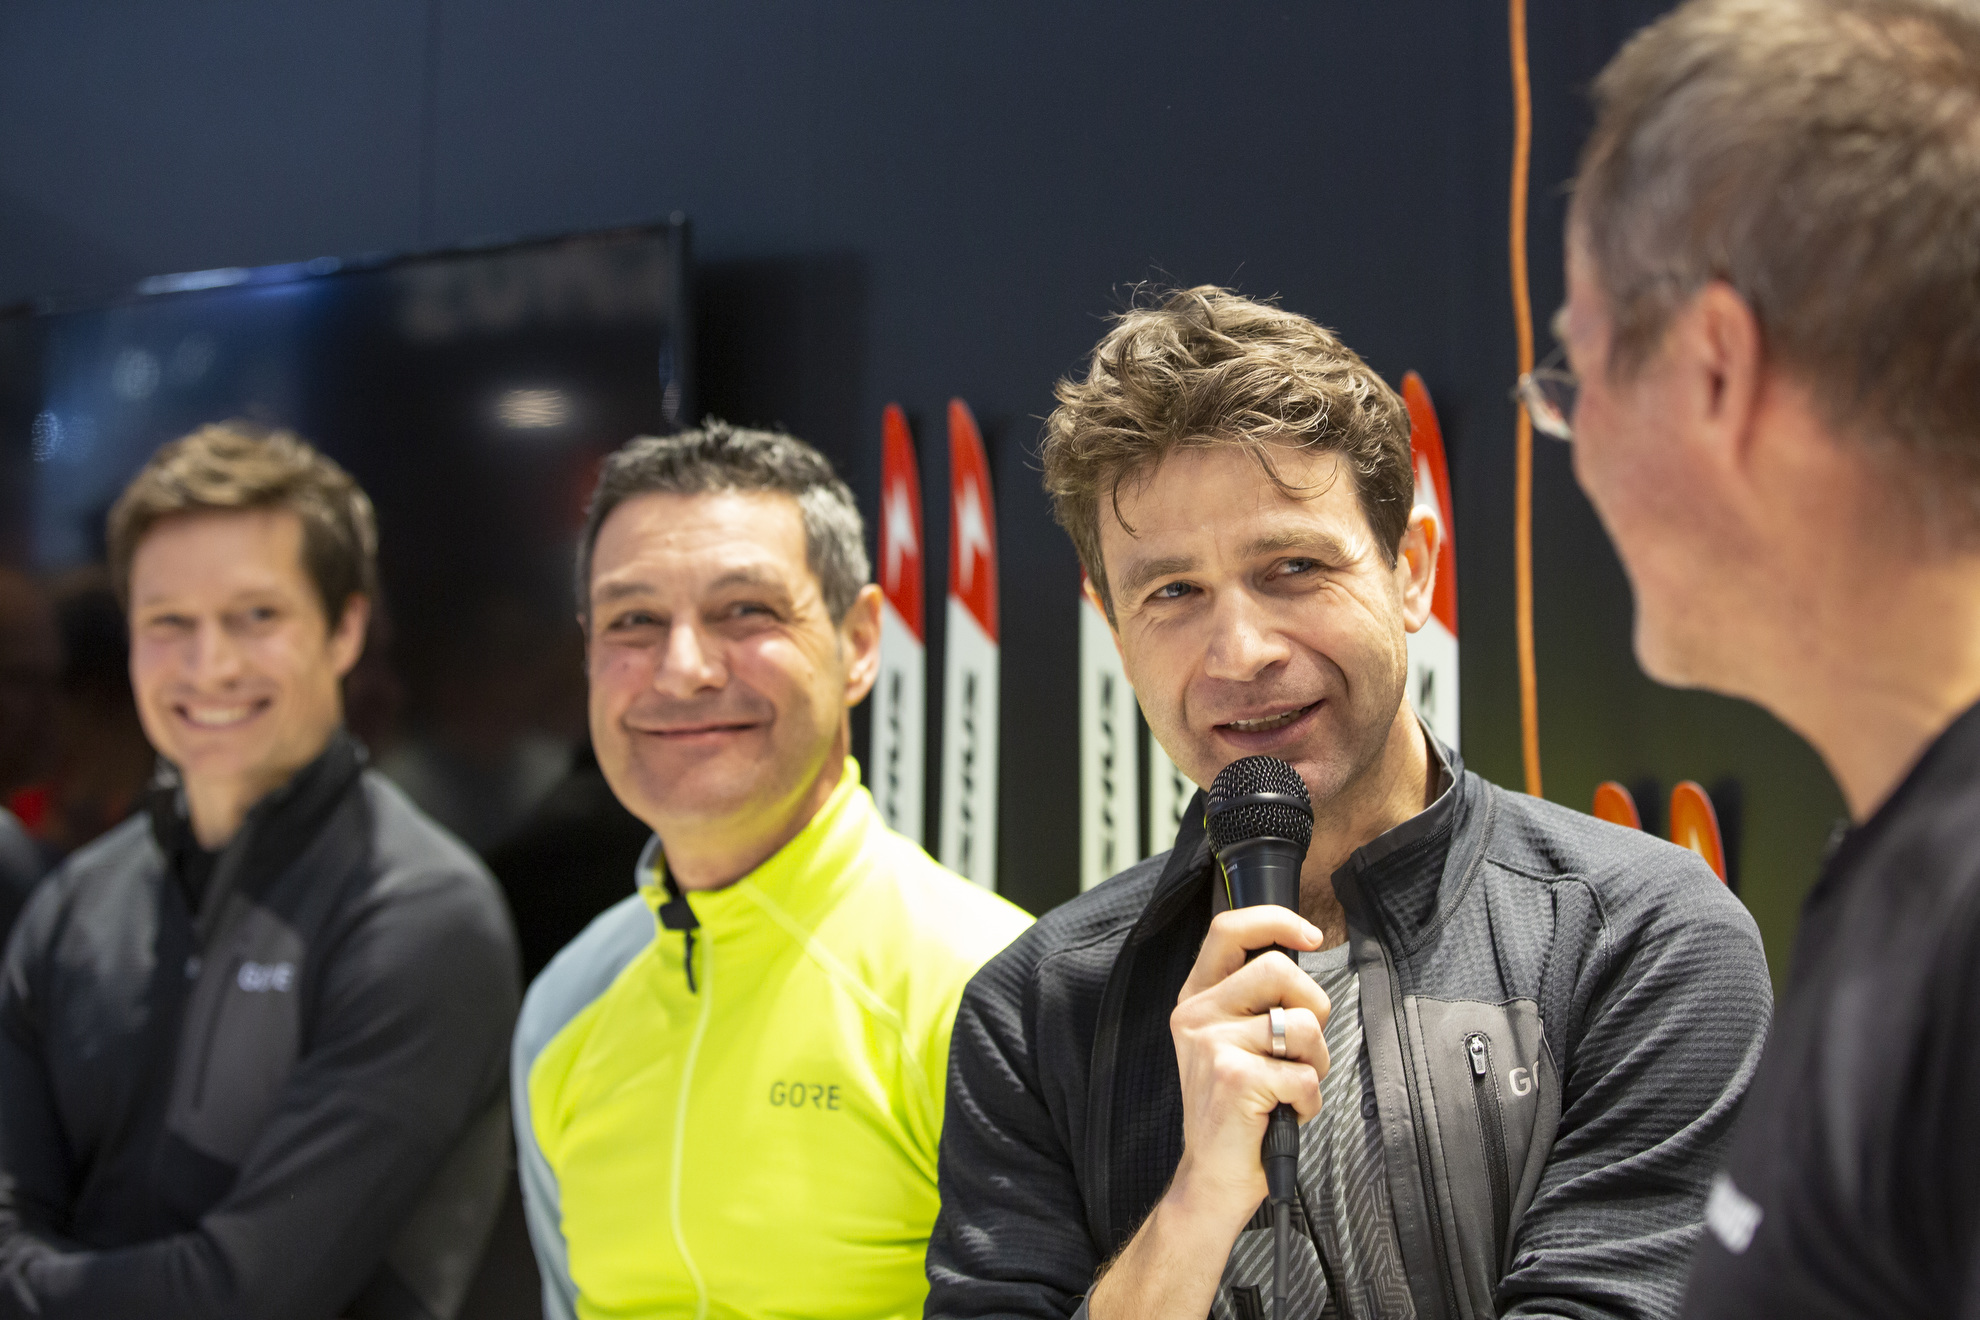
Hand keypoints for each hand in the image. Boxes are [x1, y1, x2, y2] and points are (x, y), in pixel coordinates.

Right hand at [1088, 906, 1330, 1319]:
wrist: (1212, 1177)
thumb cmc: (1237, 1111)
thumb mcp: (1232, 1043)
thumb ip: (1254, 1001)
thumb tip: (1302, 959)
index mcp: (1196, 998)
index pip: (1228, 930)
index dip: (1276, 920)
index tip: (1311, 936)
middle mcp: (1197, 1015)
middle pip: (1278, 969)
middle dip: (1313, 1006)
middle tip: (1303, 1046)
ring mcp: (1212, 1045)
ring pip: (1301, 1024)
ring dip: (1316, 1062)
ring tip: (1292, 1087)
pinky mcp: (1234, 1078)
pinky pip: (1305, 1075)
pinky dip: (1310, 1101)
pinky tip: (1285, 1114)